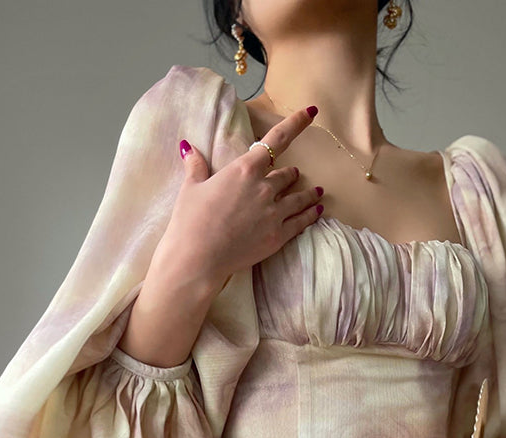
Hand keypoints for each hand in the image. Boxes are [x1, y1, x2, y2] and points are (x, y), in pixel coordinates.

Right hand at [158, 105, 324, 288]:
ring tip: (315, 192)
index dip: (297, 123)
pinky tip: (318, 211)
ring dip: (307, 193)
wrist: (198, 257)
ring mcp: (275, 213)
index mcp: (245, 169)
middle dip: (289, 174)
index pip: (277, 139)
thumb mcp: (191, 188)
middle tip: (292, 174)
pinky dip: (311, 214)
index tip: (312, 112)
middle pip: (286, 174)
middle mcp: (265, 187)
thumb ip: (196, 166)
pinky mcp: (278, 236)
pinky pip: (302, 221)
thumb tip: (188, 147)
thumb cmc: (190, 221)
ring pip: (299, 197)